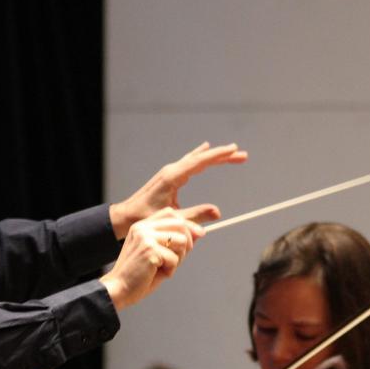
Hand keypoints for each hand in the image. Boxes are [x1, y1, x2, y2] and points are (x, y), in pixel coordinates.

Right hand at [100, 209, 203, 309]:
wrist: (119, 290)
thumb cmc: (138, 276)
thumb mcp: (159, 255)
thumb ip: (176, 243)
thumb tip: (199, 232)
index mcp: (142, 226)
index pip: (171, 214)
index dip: (188, 224)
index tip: (199, 234)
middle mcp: (143, 228)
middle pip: (180, 224)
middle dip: (188, 243)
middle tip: (177, 259)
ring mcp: (145, 237)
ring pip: (181, 241)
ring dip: (178, 259)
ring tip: (164, 268)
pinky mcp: (150, 250)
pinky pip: (175, 258)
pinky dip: (170, 270)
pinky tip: (155, 274)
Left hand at [109, 142, 246, 237]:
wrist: (127, 215)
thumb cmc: (147, 218)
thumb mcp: (174, 219)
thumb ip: (196, 216)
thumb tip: (218, 213)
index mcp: (173, 177)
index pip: (200, 162)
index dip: (219, 156)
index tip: (234, 151)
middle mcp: (171, 170)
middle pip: (202, 158)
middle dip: (223, 156)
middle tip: (242, 155)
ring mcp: (170, 172)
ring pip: (196, 159)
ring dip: (214, 156)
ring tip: (231, 152)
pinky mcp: (169, 176)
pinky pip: (189, 162)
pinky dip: (200, 156)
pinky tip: (204, 149)